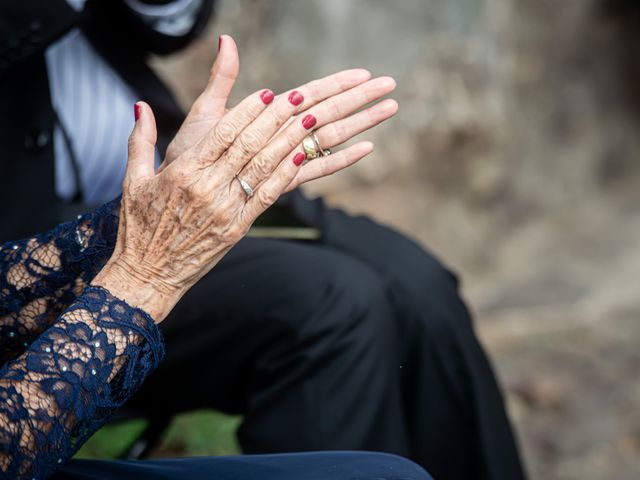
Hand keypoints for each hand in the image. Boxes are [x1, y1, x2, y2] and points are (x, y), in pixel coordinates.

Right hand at [92, 40, 397, 321]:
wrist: (148, 276)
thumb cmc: (138, 227)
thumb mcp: (133, 180)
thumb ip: (139, 140)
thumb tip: (140, 105)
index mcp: (184, 173)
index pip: (223, 135)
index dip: (247, 112)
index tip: (267, 93)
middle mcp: (209, 189)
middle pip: (250, 146)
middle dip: (277, 118)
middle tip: (300, 97)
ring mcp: (226, 210)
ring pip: (264, 168)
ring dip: (290, 140)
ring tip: (310, 118)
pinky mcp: (238, 228)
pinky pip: (267, 196)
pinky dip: (286, 174)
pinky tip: (303, 155)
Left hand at [162, 35, 397, 190]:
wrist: (180, 198)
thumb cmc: (189, 156)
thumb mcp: (205, 114)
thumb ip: (222, 80)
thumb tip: (227, 39)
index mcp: (266, 116)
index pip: (309, 94)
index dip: (337, 83)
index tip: (364, 73)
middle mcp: (280, 137)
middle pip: (327, 112)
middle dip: (358, 98)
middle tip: (391, 85)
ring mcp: (283, 160)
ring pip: (329, 137)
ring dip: (360, 123)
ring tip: (389, 108)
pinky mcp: (281, 183)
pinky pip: (315, 170)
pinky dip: (341, 160)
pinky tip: (366, 149)